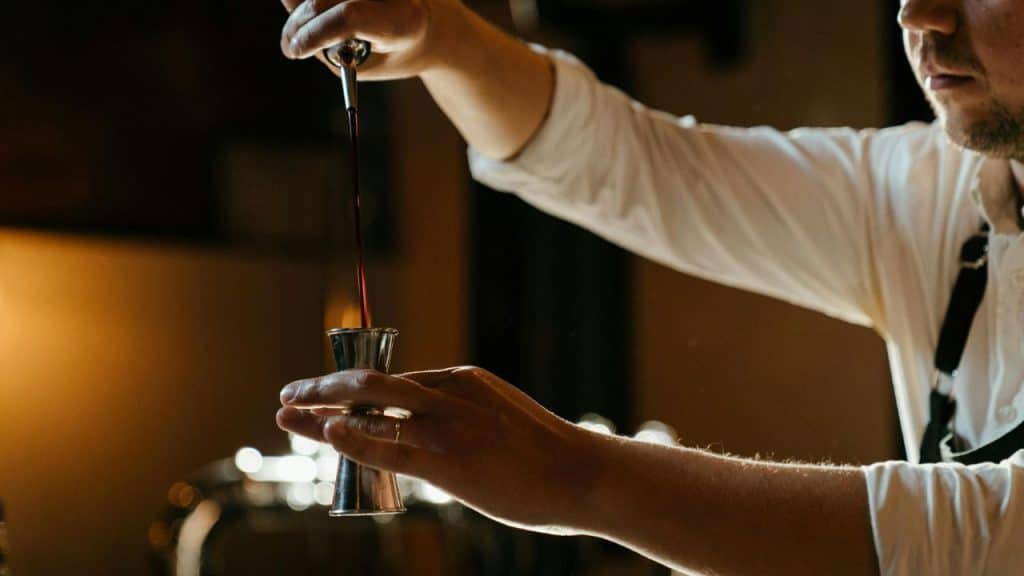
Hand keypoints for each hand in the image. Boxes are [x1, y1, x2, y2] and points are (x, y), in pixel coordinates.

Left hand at [277, 366, 595, 532]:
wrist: (581, 474)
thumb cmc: (544, 454)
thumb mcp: (498, 418)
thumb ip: (460, 418)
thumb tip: (424, 435)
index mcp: (462, 380)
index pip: (393, 381)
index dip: (350, 389)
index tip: (322, 396)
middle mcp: (450, 394)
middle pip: (371, 381)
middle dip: (323, 386)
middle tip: (290, 394)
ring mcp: (448, 426)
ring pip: (371, 406)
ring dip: (321, 410)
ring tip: (286, 413)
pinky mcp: (449, 462)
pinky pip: (390, 446)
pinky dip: (353, 437)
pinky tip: (326, 433)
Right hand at [278, 0, 468, 79]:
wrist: (433, 27)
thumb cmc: (396, 52)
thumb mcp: (367, 65)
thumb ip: (328, 44)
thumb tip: (289, 0)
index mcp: (402, 23)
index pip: (350, 17)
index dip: (315, 33)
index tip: (295, 52)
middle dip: (300, 24)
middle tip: (290, 48)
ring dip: (304, 9)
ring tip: (305, 31)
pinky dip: (317, 3)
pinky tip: (315, 12)